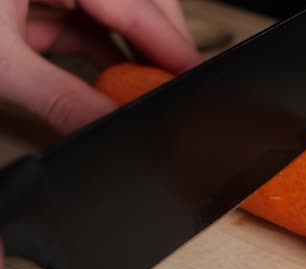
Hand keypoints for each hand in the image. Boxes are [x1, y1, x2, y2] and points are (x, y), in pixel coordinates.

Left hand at [0, 0, 200, 133]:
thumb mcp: (3, 65)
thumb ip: (60, 98)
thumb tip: (107, 128)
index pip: (137, 5)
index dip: (171, 44)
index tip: (194, 76)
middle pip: (141, 4)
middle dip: (164, 44)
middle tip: (182, 81)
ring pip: (120, 18)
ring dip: (137, 54)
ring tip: (153, 89)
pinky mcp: (47, 8)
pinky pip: (92, 31)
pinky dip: (108, 59)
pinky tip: (118, 85)